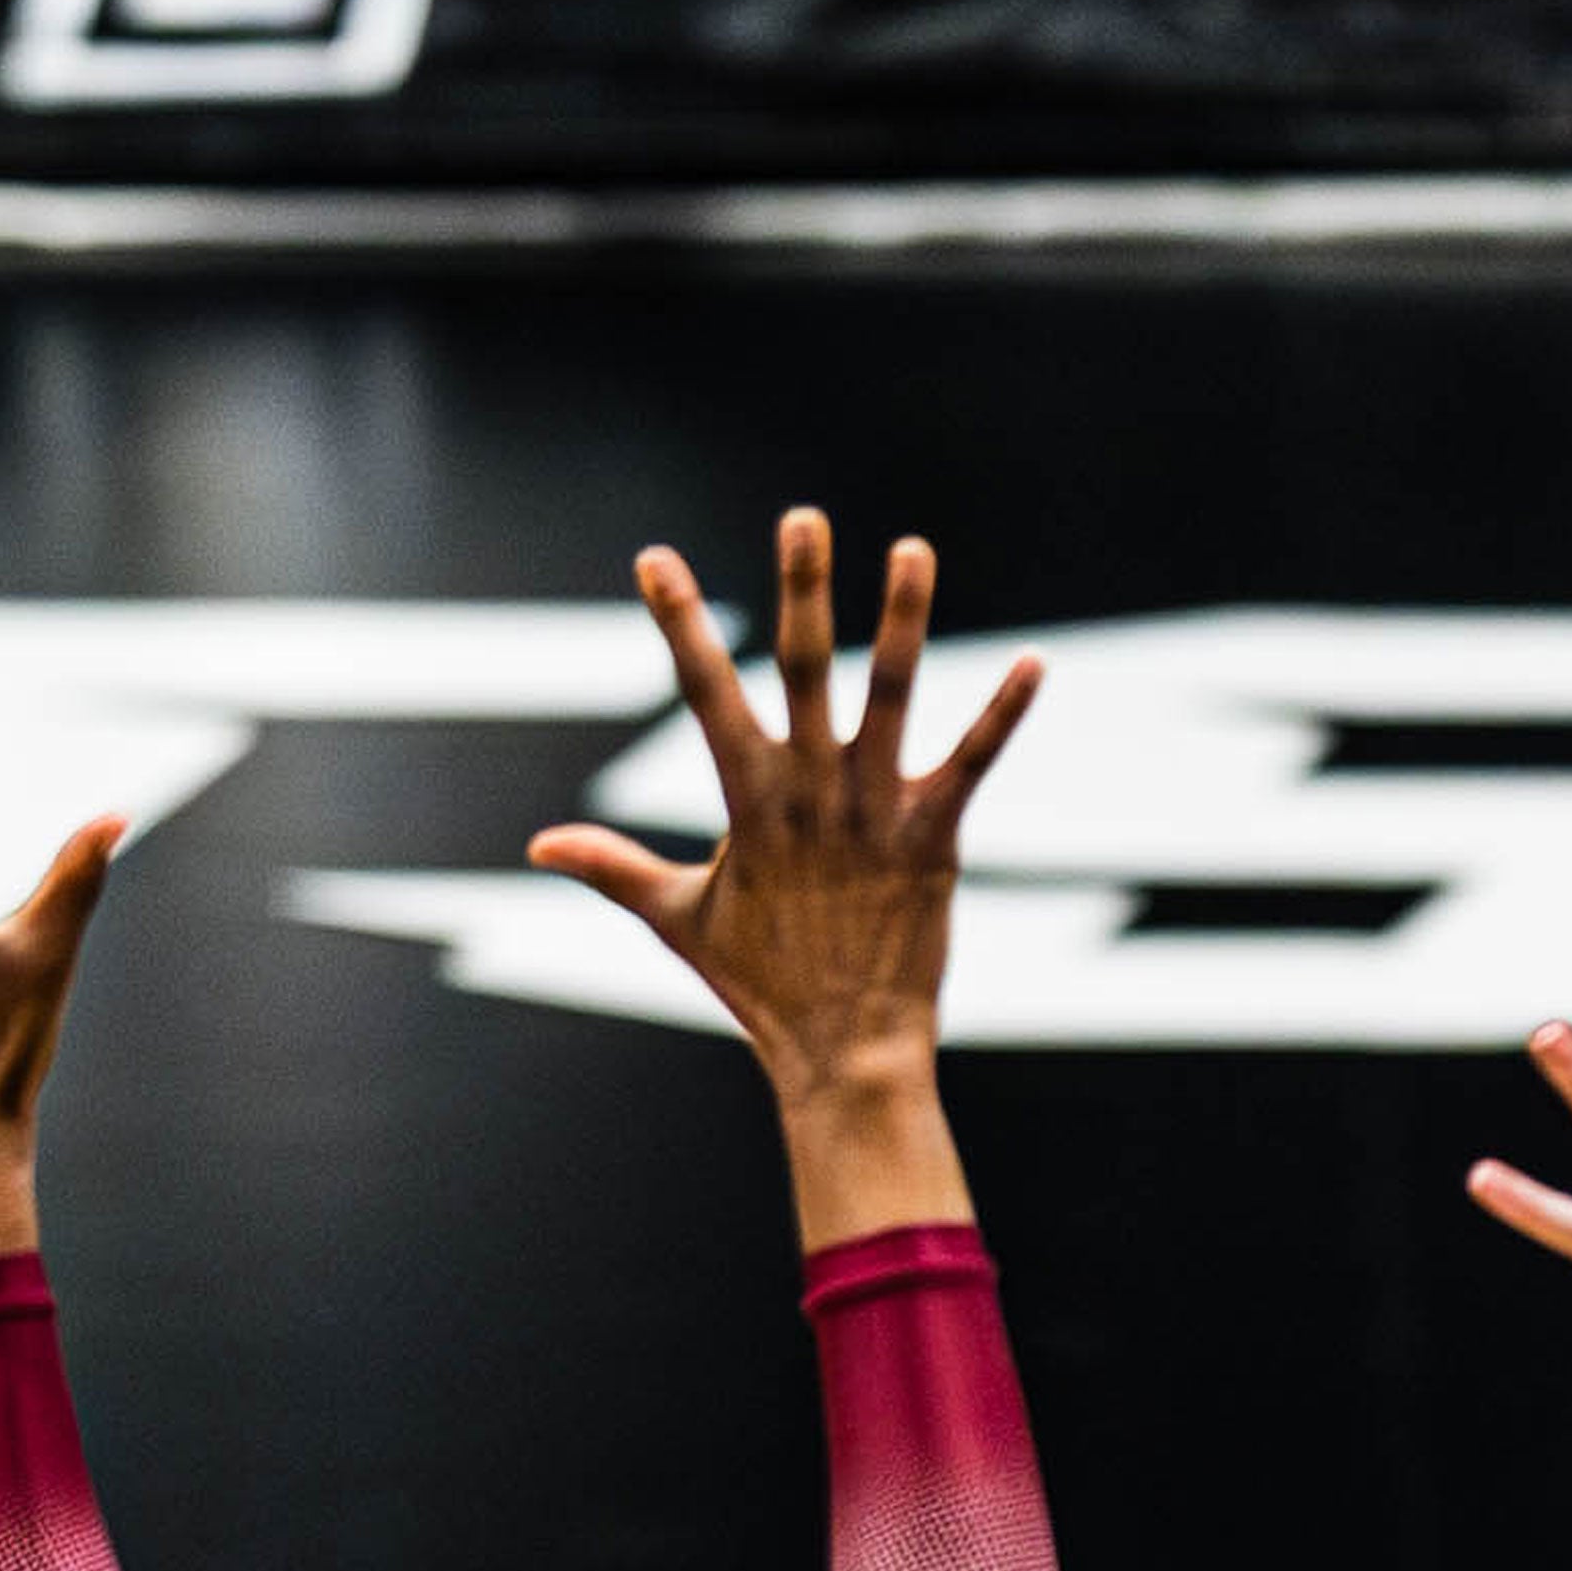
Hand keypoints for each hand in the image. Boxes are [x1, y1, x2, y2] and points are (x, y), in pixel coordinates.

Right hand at [530, 518, 1040, 1222]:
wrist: (842, 1053)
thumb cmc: (760, 985)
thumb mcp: (678, 919)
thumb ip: (613, 869)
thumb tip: (539, 845)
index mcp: (749, 801)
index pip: (705, 692)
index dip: (678, 623)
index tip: (654, 558)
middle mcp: (811, 791)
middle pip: (805, 669)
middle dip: (803, 590)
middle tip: (802, 517)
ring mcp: (875, 809)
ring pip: (891, 694)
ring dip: (903, 621)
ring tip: (912, 548)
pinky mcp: (934, 836)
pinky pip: (972, 761)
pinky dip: (1001, 713)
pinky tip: (1032, 665)